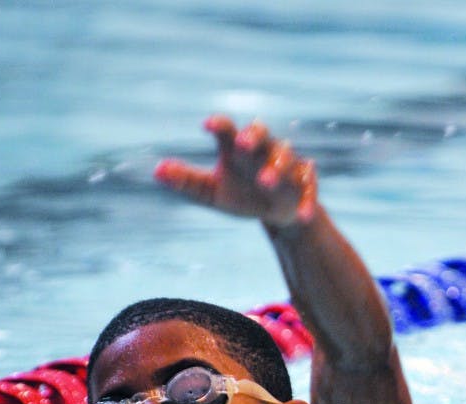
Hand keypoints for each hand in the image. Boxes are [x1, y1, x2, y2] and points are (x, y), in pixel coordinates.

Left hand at [154, 116, 318, 226]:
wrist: (275, 215)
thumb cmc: (240, 195)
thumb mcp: (211, 194)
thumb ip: (186, 182)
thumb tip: (156, 171)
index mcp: (238, 149)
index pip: (228, 131)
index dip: (220, 126)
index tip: (207, 125)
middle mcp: (263, 151)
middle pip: (261, 133)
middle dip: (252, 136)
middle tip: (240, 143)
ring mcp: (287, 165)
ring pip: (285, 157)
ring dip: (276, 169)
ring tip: (265, 183)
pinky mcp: (306, 184)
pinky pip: (309, 189)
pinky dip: (307, 201)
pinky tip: (302, 216)